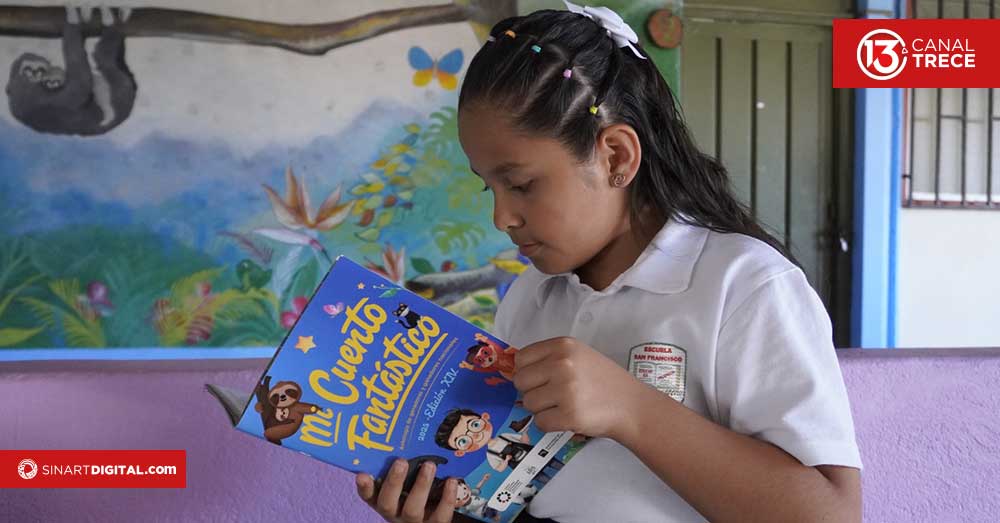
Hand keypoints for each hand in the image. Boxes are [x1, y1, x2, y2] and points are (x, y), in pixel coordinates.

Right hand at [356, 459, 457, 522]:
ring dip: (421, 485)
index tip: (362, 474)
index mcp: (383, 499)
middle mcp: (395, 512)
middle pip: (387, 503)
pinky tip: (451, 480)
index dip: (364, 486)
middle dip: (393, 482)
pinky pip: (440, 515)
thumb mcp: (406, 479)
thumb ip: (403, 463)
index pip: (368, 495)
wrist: (436, 514)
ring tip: (429, 465)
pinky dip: (447, 498)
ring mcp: (413, 521)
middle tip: (401, 461)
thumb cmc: (416, 489)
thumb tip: (405, 427)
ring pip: (412, 509)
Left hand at [513, 336, 642, 439]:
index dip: (527, 372)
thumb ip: (550, 358)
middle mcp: (562, 363)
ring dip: (541, 409)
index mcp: (563, 345)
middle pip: (520, 381)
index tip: (540, 379)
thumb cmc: (603, 381)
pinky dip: (550, 424)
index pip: (521, 358)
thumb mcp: (579, 356)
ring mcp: (566, 389)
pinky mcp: (569, 414)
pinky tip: (567, 418)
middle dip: (532, 391)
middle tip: (552, 396)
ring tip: (563, 406)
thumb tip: (516, 372)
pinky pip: (539, 422)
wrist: (632, 405)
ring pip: (528, 403)